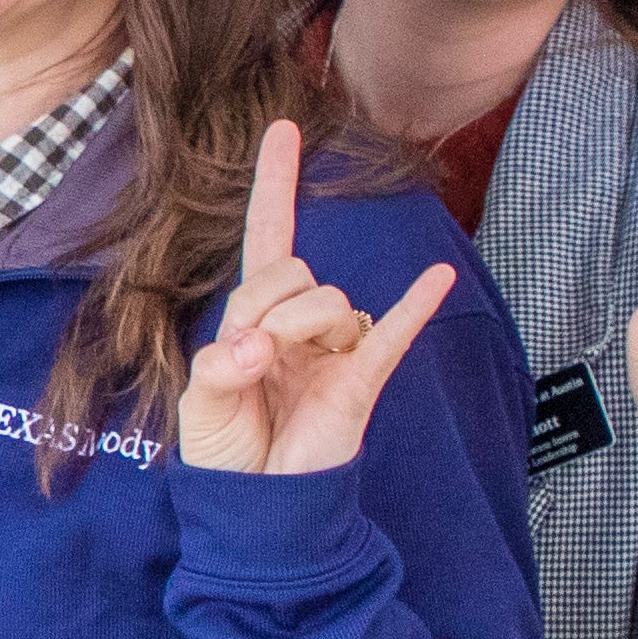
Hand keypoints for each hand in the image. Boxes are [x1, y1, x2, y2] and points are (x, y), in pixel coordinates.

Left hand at [179, 120, 460, 477]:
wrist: (259, 510)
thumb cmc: (227, 454)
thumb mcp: (199, 406)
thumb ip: (217, 368)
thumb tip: (257, 346)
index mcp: (256, 317)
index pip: (269, 237)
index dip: (274, 184)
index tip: (282, 129)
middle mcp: (300, 323)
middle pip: (291, 270)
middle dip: (265, 305)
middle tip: (251, 359)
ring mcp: (336, 349)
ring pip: (327, 300)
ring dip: (298, 329)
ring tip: (282, 375)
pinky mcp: (363, 380)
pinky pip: (393, 334)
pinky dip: (415, 305)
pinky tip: (437, 276)